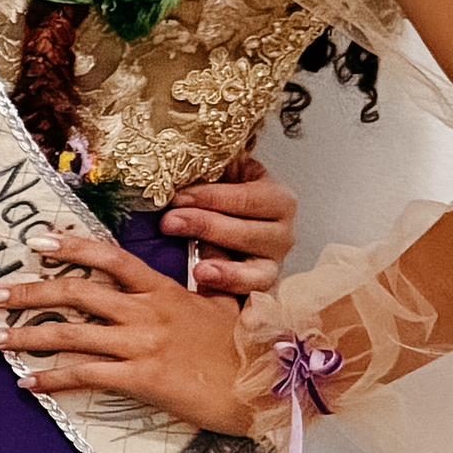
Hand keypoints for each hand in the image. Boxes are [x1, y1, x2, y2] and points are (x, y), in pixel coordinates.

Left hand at [0, 237, 257, 430]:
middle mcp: (147, 312)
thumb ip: (192, 292)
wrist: (269, 385)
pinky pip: (86, 376)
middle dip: (29, 292)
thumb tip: (185, 280)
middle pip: (77, 293)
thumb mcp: (219, 307)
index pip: (110, 258)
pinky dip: (52, 378)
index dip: (71, 246)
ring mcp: (142, 345)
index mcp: (164, 291)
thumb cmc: (246, 348)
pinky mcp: (142, 379)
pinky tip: (26, 383)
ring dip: (24, 337)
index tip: (37, 240)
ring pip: (70, 335)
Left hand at [157, 157, 298, 299]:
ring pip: (257, 271)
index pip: (246, 198)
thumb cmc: (225, 201)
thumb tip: (183, 156)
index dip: (211, 197)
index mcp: (278, 200)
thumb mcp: (224, 177)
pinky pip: (252, 297)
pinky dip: (234, 296)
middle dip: (206, 226)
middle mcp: (283, 234)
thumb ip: (214, 167)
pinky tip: (210, 290)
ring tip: (199, 270)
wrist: (231, 227)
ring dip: (227, 271)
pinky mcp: (262, 290)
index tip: (177, 197)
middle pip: (249, 233)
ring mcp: (274, 264)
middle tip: (169, 223)